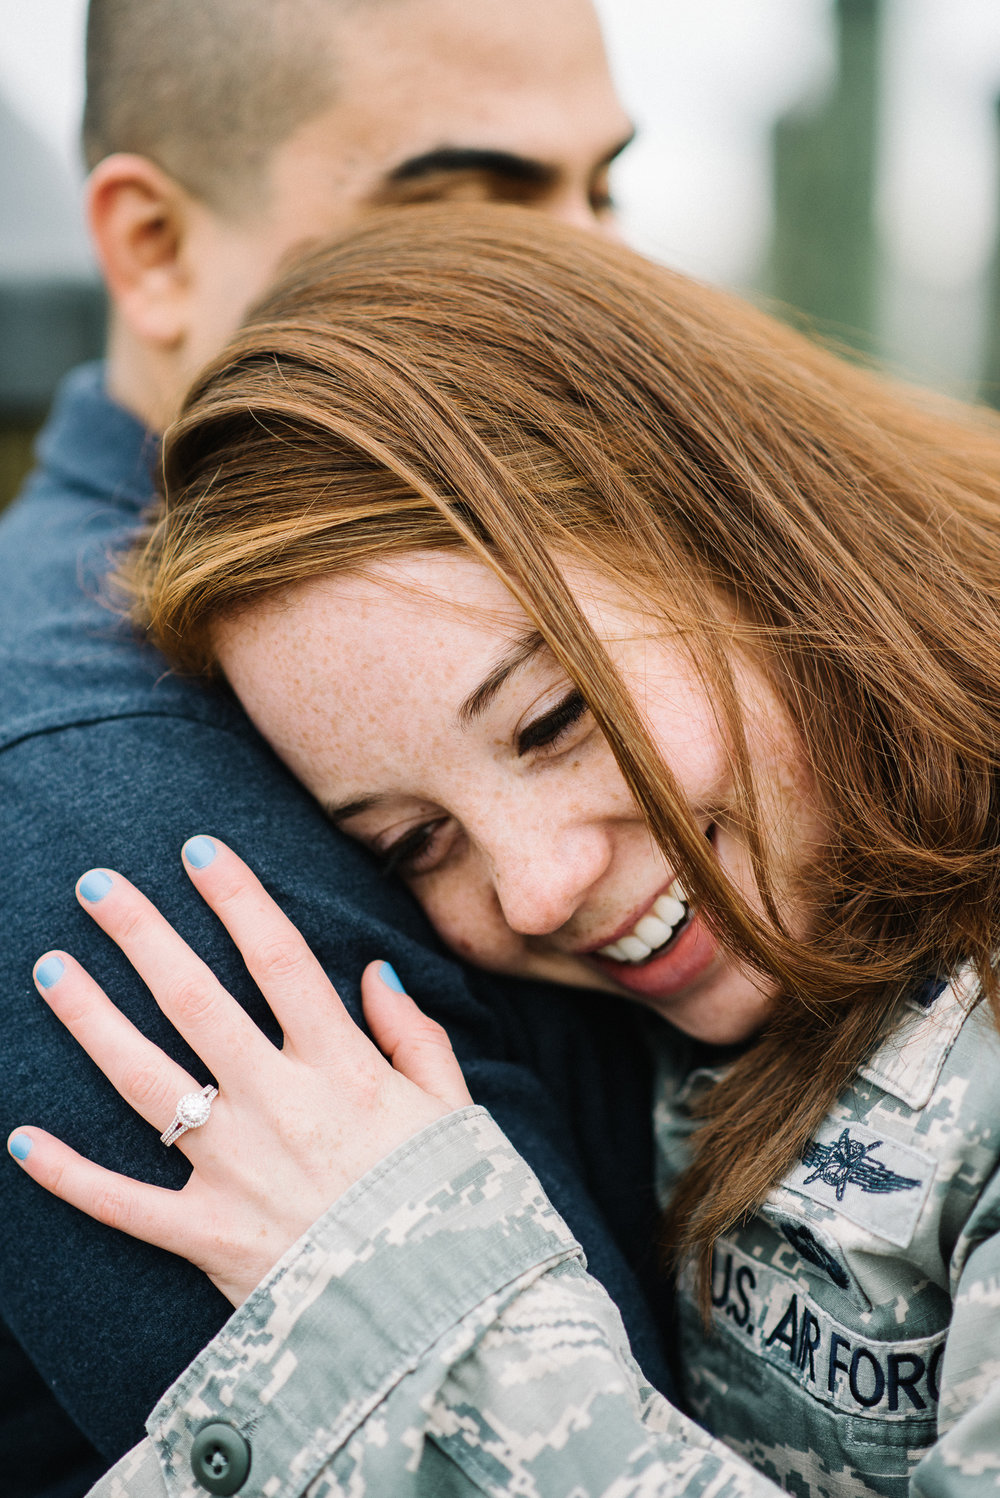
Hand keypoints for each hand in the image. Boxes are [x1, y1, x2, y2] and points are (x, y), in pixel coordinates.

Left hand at [6, 836, 471, 1305]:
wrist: (441, 1323)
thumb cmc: (453, 1207)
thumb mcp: (455, 1110)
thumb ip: (414, 1034)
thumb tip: (371, 968)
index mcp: (341, 1067)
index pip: (278, 957)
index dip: (236, 896)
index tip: (198, 849)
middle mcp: (278, 1103)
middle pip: (192, 998)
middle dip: (140, 932)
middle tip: (94, 885)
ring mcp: (234, 1169)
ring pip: (144, 1079)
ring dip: (90, 1020)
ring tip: (50, 968)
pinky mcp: (205, 1236)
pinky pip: (122, 1203)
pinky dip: (68, 1177)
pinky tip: (20, 1141)